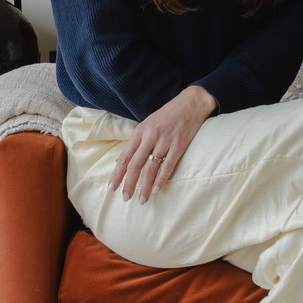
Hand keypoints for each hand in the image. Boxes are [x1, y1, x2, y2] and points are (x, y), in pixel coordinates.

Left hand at [109, 85, 216, 204]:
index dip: (117, 174)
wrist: (191, 103)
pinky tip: (156, 190)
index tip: (111, 188)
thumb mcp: (148, 124)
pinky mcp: (179, 144)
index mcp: (140, 131)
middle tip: (125, 198)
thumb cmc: (168, 115)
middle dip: (129, 184)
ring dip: (144, 186)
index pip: (125, 157)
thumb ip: (136, 142)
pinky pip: (168, 165)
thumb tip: (119, 161)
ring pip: (151, 168)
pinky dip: (161, 179)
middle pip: (135, 165)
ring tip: (141, 200)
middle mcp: (150, 136)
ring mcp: (165, 141)